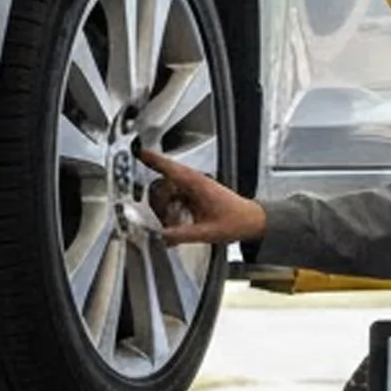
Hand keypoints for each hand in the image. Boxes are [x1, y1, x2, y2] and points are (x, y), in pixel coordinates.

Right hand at [140, 150, 265, 246]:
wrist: (252, 220)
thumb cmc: (236, 221)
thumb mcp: (206, 232)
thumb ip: (180, 235)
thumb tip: (160, 237)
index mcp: (196, 184)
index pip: (169, 167)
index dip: (152, 160)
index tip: (138, 154)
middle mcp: (195, 182)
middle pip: (163, 184)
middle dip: (156, 200)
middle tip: (155, 217)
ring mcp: (196, 188)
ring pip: (169, 191)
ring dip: (164, 207)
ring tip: (169, 223)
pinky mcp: (197, 194)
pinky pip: (177, 197)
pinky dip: (172, 209)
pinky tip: (176, 223)